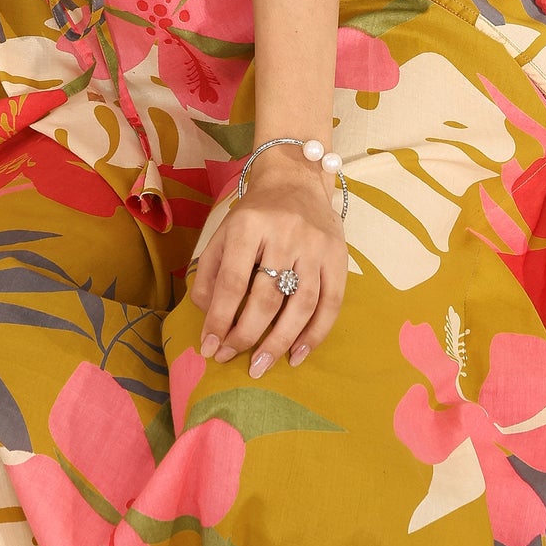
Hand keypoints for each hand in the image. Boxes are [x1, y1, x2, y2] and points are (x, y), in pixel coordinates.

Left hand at [189, 151, 347, 372]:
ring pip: (301, 304)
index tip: (209, 346)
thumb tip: (207, 315)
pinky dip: (315, 334)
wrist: (296, 180)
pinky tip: (297, 354)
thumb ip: (210, 272)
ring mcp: (315, 246)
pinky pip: (331, 304)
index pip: (232, 280)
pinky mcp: (339, 256)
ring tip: (262, 364)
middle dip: (246, 335)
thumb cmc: (255, 214)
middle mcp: (284, 234)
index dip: (220, 318)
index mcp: (248, 225)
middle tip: (231, 358)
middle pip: (267, 297)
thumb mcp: (224, 232)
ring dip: (280, 341)